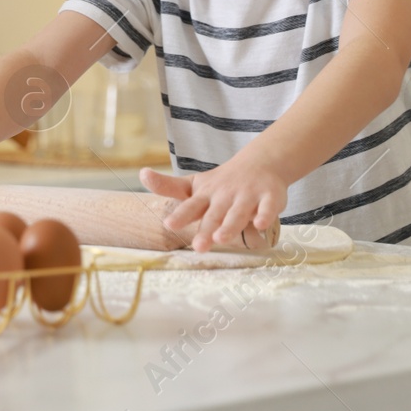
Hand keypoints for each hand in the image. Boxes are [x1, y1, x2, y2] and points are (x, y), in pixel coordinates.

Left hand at [140, 157, 288, 252]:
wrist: (260, 163)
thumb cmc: (221, 183)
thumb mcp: (194, 184)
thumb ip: (168, 186)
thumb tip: (141, 174)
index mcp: (206, 195)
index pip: (191, 206)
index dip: (180, 215)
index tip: (168, 224)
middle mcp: (225, 196)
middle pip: (214, 215)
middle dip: (206, 230)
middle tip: (197, 247)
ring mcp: (247, 196)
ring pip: (238, 212)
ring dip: (230, 225)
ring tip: (221, 239)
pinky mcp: (269, 197)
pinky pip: (267, 207)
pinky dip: (264, 215)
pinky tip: (258, 224)